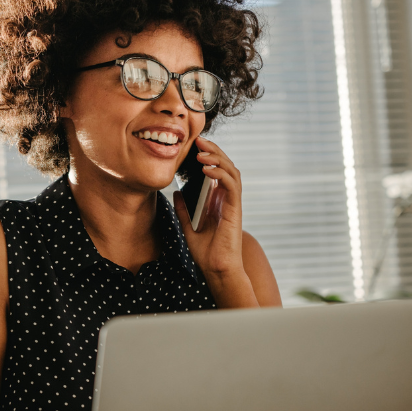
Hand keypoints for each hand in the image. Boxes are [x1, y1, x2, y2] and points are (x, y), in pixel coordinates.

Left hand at [172, 136, 259, 308]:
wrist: (216, 269)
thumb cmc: (206, 252)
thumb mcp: (188, 226)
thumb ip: (183, 209)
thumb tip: (176, 192)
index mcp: (217, 200)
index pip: (216, 170)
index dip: (208, 156)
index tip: (194, 146)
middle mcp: (226, 199)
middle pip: (225, 166)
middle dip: (213, 151)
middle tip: (199, 141)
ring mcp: (232, 203)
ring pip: (231, 171)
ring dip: (217, 159)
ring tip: (201, 152)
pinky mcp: (235, 209)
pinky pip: (231, 185)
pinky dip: (220, 174)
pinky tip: (206, 169)